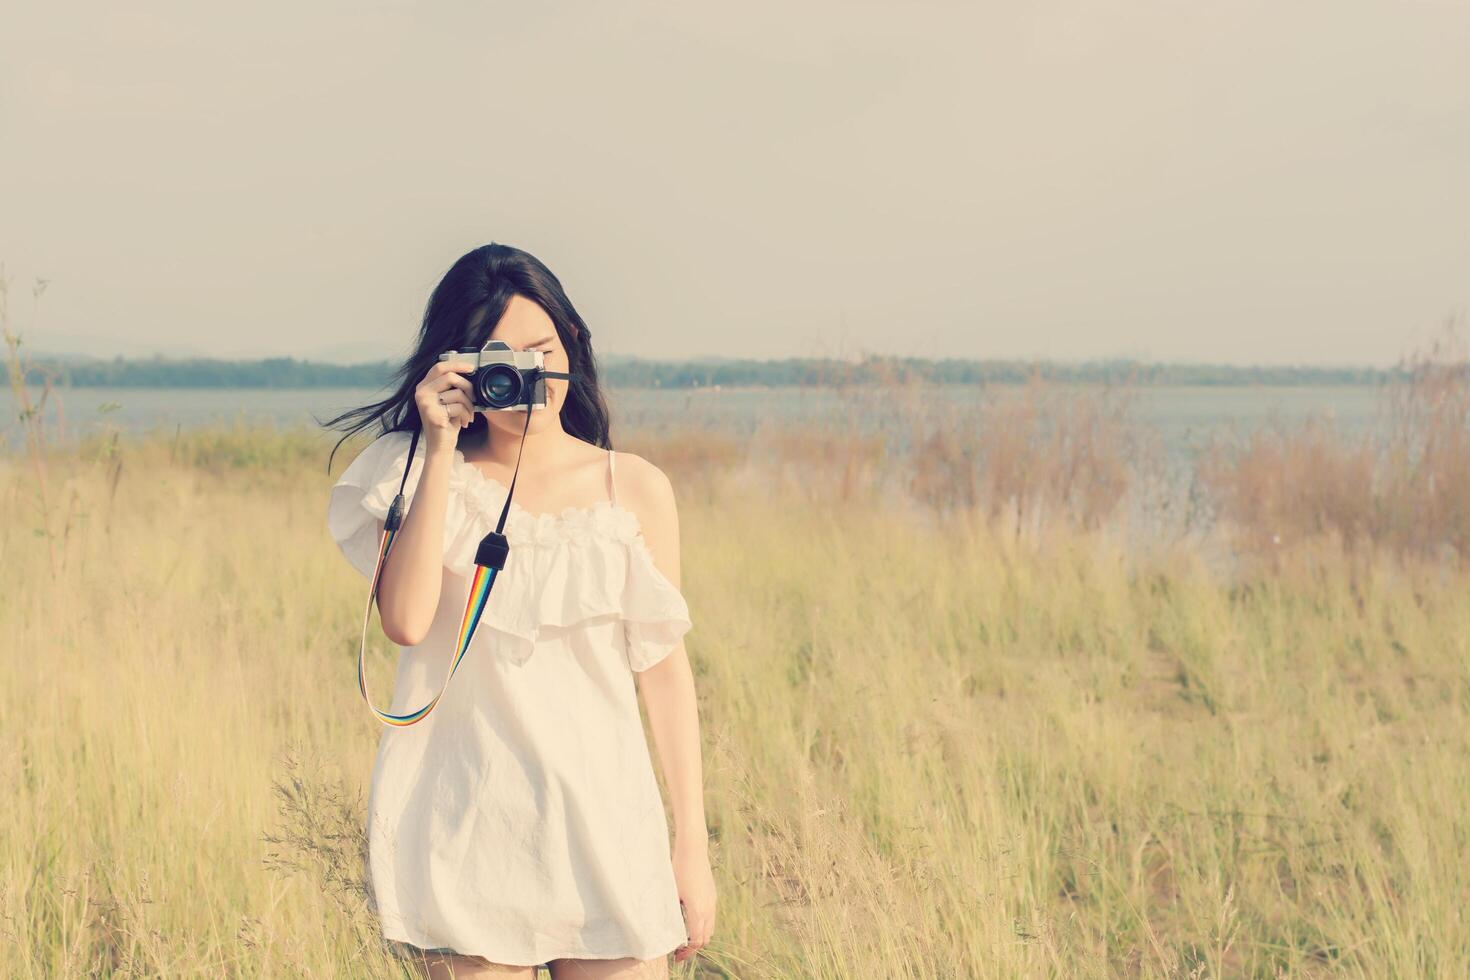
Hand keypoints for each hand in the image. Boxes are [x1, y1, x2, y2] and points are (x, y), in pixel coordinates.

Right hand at [414, 359, 475, 455]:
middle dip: (468, 386)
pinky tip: (464, 422)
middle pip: (450, 377)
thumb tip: (468, 373)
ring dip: (469, 405)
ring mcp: (425, 403)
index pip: (439, 367)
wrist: (441, 445)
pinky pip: (458, 407)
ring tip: (468, 415)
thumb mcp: (448, 400)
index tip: (471, 368)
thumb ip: (452, 386)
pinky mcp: (433, 414)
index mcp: (424, 387)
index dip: (456, 364)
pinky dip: (467, 415)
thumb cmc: (447, 422)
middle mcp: (421, 393)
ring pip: (457, 392)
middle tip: (473, 397)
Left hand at [671, 837, 715, 964]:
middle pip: (705, 938)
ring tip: (684, 936)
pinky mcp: (712, 895)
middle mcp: (708, 908)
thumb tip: (667, 930)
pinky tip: (689, 920)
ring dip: (699, 935)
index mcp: (698, 911)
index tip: (676, 955)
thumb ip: (672, 914)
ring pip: (710, 928)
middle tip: (679, 950)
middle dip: (693, 947)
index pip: (697, 941)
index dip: (687, 951)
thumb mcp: (671, 894)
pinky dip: (702, 925)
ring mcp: (712, 901)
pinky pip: (710, 917)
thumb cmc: (678, 869)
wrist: (693, 849)